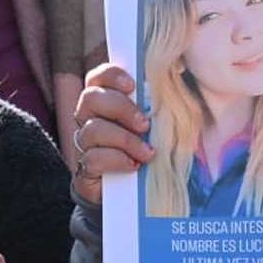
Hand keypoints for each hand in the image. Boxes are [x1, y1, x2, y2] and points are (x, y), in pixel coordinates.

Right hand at [70, 64, 153, 204]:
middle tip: (145, 124)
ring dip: (125, 140)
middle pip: (91, 98)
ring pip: (93, 130)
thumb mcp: (151, 121)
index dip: (111, 75)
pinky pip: (93, 158)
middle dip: (121, 108)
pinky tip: (133, 165)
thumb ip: (155, 102)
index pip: (97, 77)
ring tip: (147, 152)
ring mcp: (83, 142)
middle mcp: (87, 117)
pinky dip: (117, 160)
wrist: (127, 189)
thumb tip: (178, 74)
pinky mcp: (85, 167)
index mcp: (103, 99)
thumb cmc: (142, 144)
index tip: (132, 85)